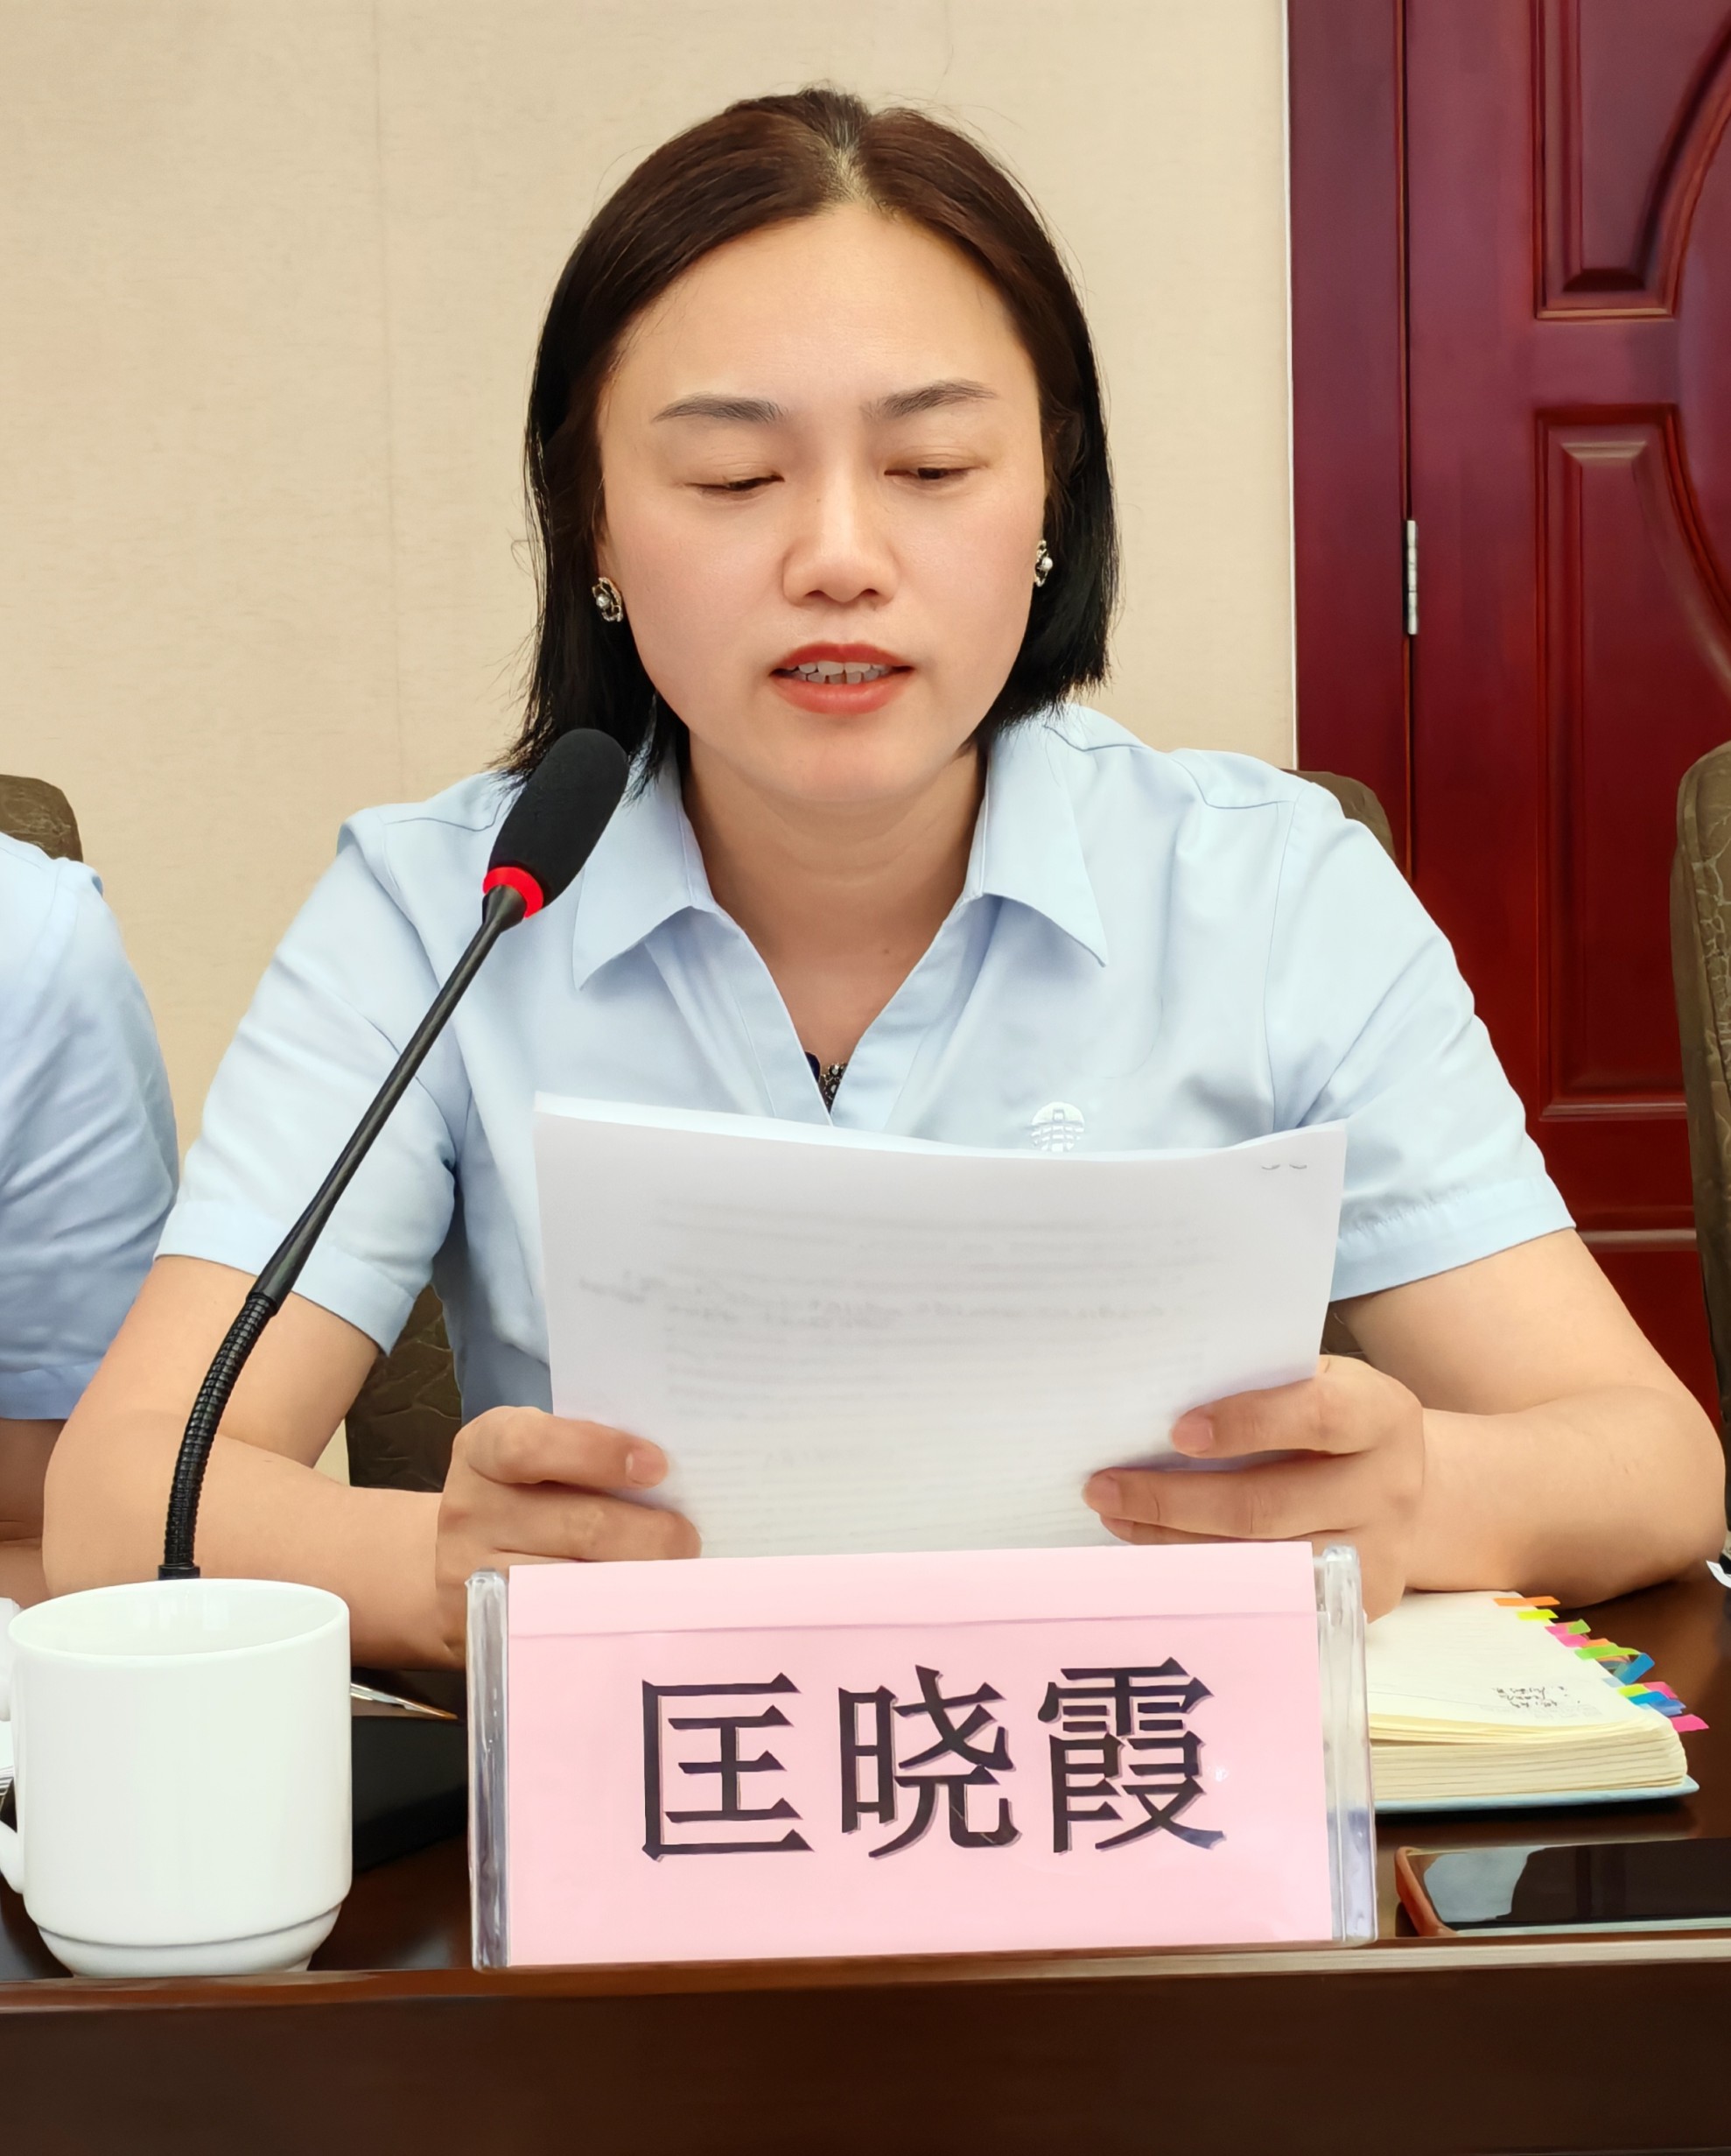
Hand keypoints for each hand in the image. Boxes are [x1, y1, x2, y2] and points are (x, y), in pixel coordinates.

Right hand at [434, 1409, 697, 1656]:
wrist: (458, 1565)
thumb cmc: (525, 1497)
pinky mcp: (488, 1630)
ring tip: (674, 1577)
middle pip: (577, 1525)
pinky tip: (639, 1614)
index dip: (597, 1453)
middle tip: (687, 1539)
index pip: (531, 1445)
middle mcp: (469, 1509)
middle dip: (649, 1534)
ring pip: (576, 1585)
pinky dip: (608, 1619)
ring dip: (637, 1582)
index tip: (657, 1466)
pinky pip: (562, 1627)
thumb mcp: (538, 1460)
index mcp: (484, 1448)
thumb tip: (673, 1476)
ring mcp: (470, 1576)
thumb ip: (588, 1454)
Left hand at [1081, 1356, 1425, 1617]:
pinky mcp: (1360, 1602)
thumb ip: (1262, 1384)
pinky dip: (1209, 1578)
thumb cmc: (1334, 1421)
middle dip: (1175, 1499)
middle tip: (1104, 1487)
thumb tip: (1156, 1395)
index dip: (1248, 1424)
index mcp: (1380, 1415)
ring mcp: (1378, 1552)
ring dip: (1175, 1542)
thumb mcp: (1318, 1383)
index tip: (1176, 1432)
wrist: (1405, 1485)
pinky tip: (1159, 1555)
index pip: (1318, 1416)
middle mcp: (1389, 1486)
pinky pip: (1271, 1596)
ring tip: (1116, 1517)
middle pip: (1270, 1505)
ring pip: (1261, 1561)